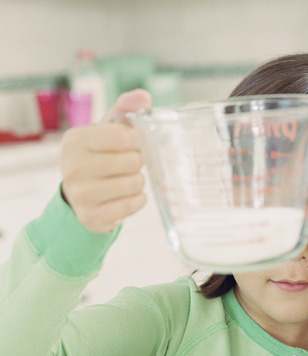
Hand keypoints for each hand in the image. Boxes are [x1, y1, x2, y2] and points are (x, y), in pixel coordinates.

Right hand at [61, 89, 151, 232]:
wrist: (83, 197)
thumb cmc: (101, 157)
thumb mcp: (109, 130)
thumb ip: (126, 109)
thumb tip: (144, 96)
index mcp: (76, 140)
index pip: (122, 136)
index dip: (135, 140)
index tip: (129, 144)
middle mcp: (72, 166)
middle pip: (132, 161)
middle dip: (137, 162)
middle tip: (126, 165)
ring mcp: (80, 194)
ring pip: (135, 184)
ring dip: (137, 182)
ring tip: (124, 179)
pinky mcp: (92, 216)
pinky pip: (134, 204)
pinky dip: (137, 200)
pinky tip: (124, 196)